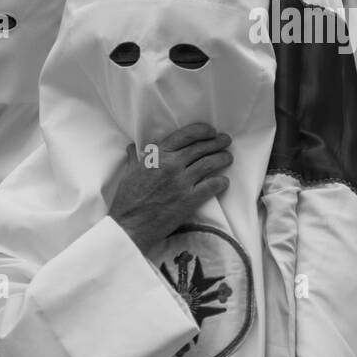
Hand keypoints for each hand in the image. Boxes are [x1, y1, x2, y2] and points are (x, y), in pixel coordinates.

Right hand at [109, 123, 232, 253]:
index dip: (202, 131)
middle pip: (201, 148)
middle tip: (225, 141)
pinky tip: (224, 181)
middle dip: (217, 142)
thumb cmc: (127, 200)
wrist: (130, 225)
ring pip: (209, 164)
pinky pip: (211, 186)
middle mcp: (171, 165)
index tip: (211, 132)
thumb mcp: (129, 173)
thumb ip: (135, 158)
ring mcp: (181, 182)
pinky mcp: (189, 200)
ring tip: (228, 157)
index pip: (186, 135)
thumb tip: (134, 148)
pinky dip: (221, 182)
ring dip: (222, 158)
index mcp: (157, 155)